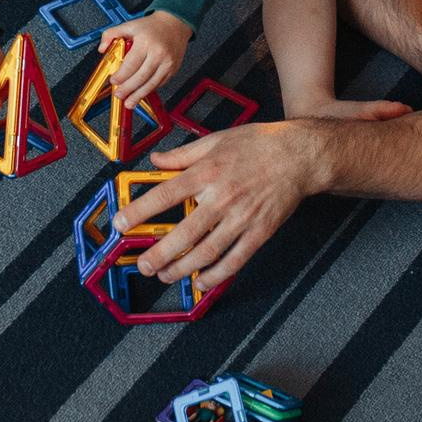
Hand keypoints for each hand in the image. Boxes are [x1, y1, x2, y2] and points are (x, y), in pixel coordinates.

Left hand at [100, 10, 189, 104]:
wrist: (175, 24)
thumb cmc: (152, 26)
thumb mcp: (129, 25)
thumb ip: (111, 34)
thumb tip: (102, 49)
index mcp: (145, 42)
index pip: (131, 63)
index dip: (121, 75)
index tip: (113, 81)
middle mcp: (158, 53)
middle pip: (141, 76)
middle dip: (128, 89)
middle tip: (119, 95)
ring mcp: (167, 63)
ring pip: (151, 83)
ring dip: (139, 95)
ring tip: (129, 102)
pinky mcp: (173, 69)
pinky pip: (159, 83)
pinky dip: (149, 90)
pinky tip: (141, 94)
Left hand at [115, 122, 314, 291]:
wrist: (300, 155)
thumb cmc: (258, 144)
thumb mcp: (216, 140)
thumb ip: (183, 154)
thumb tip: (156, 160)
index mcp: (208, 171)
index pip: (166, 194)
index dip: (140, 211)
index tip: (121, 224)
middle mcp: (222, 197)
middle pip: (184, 232)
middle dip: (159, 253)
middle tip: (142, 265)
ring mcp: (241, 218)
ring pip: (206, 252)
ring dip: (181, 269)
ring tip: (164, 275)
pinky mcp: (259, 232)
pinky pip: (234, 260)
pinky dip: (215, 275)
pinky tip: (201, 281)